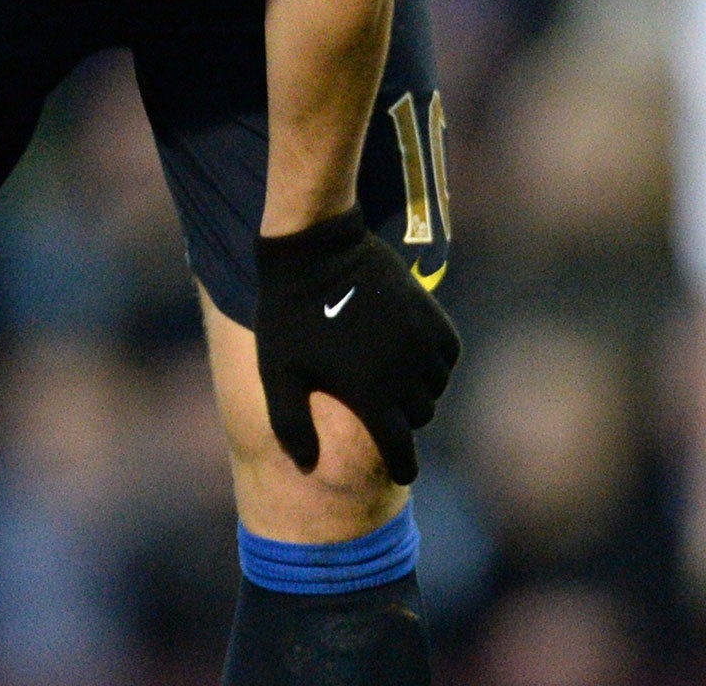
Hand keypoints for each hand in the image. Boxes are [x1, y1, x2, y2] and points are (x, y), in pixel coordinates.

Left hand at [253, 206, 459, 485]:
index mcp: (370, 395)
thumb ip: (291, 424)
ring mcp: (422, 343)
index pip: (400, 449)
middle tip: (382, 408)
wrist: (314, 253)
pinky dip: (436, 361)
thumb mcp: (279, 373)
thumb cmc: (290, 317)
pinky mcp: (432, 316)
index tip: (403, 473)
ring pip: (435, 387)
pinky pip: (448, 354)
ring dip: (419, 390)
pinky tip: (413, 355)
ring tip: (393, 380)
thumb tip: (307, 467)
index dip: (402, 466)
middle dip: (402, 419)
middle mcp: (405, 374)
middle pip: (418, 415)